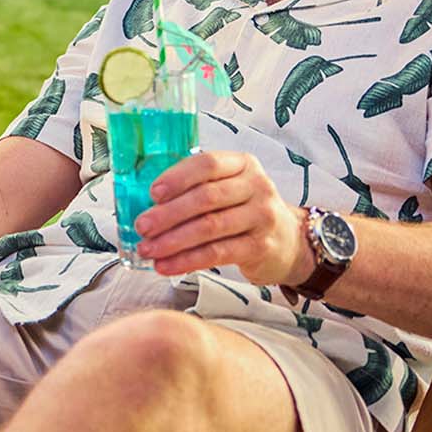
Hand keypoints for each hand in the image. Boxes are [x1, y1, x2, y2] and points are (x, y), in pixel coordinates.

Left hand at [130, 150, 308, 284]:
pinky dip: (187, 261)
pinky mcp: (261, 247)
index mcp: (243, 164)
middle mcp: (257, 187)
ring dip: (173, 241)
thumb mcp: (229, 188)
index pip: (207, 164)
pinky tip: (166, 266)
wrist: (289, 241)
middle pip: (206, 198)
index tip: (153, 193)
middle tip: (142, 226)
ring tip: (147, 249)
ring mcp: (262, 217)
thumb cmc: (244, 210)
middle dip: (168, 214)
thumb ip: (196, 187)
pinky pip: (217, 253)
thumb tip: (144, 202)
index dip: (178, 178)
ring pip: (209, 228)